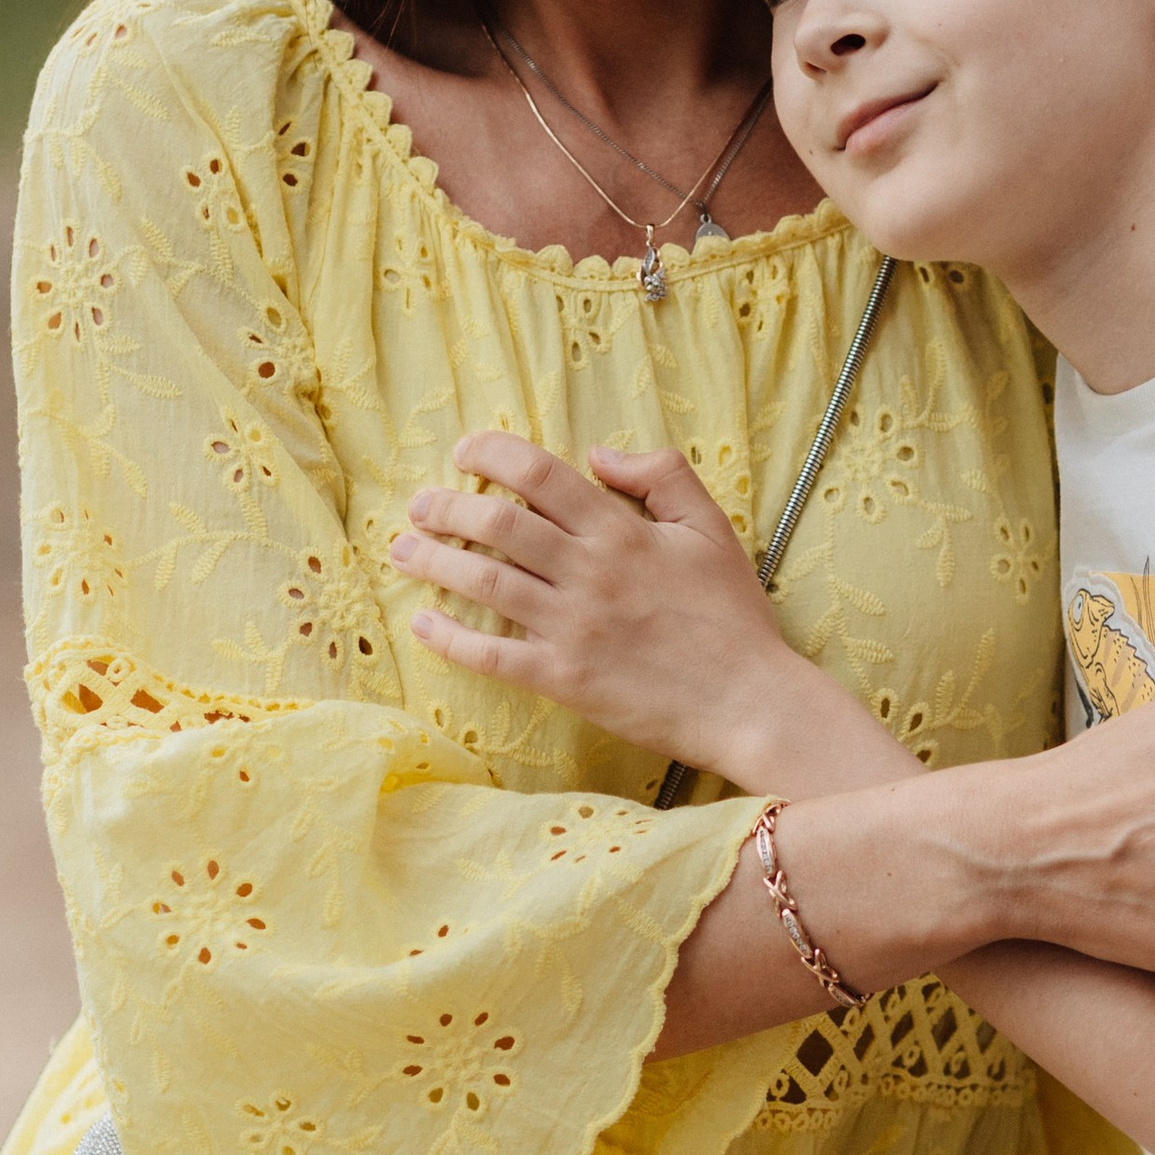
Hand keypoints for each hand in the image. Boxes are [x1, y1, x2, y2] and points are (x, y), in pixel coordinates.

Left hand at [390, 428, 855, 789]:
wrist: (750, 701)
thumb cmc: (733, 616)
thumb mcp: (710, 528)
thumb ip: (661, 475)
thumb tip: (597, 454)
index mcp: (620, 530)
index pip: (539, 473)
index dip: (491, 454)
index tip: (464, 453)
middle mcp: (589, 572)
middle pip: (496, 523)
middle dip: (445, 507)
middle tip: (420, 505)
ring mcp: (572, 627)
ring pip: (483, 582)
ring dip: (433, 561)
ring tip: (404, 550)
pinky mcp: (564, 679)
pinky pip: (491, 655)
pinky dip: (449, 637)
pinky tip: (423, 623)